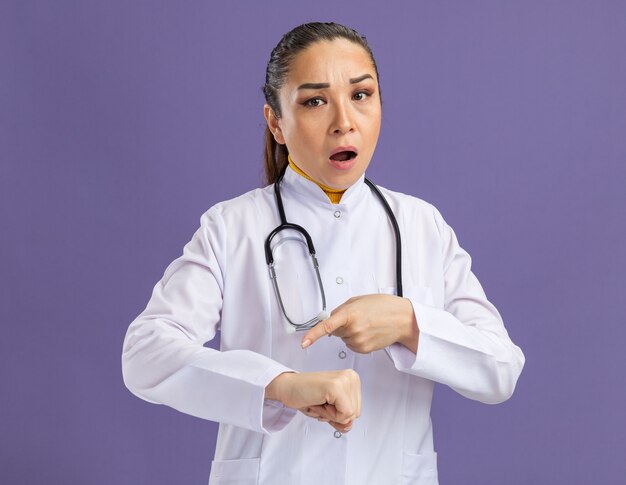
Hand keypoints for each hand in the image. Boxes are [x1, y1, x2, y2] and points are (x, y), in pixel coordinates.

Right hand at [265, 370, 360, 431]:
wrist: (287, 387)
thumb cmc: (306, 396)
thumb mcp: (329, 411)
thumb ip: (342, 420)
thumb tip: (349, 426)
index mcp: (352, 379)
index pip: (356, 411)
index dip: (338, 414)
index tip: (324, 402)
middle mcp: (351, 376)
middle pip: (355, 414)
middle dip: (335, 415)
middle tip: (320, 402)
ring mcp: (344, 380)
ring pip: (350, 415)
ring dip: (330, 414)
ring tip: (319, 401)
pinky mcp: (336, 387)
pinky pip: (344, 414)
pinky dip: (328, 415)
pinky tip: (318, 401)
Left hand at [301, 294, 418, 353]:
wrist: (402, 319)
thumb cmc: (383, 306)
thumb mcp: (358, 301)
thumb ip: (341, 310)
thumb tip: (330, 320)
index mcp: (350, 314)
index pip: (327, 326)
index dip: (313, 335)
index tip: (303, 343)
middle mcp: (353, 329)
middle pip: (335, 331)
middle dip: (342, 324)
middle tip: (359, 317)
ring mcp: (358, 341)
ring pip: (343, 338)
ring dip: (350, 332)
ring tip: (367, 324)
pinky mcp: (364, 350)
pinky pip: (351, 345)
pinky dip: (356, 339)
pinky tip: (369, 332)